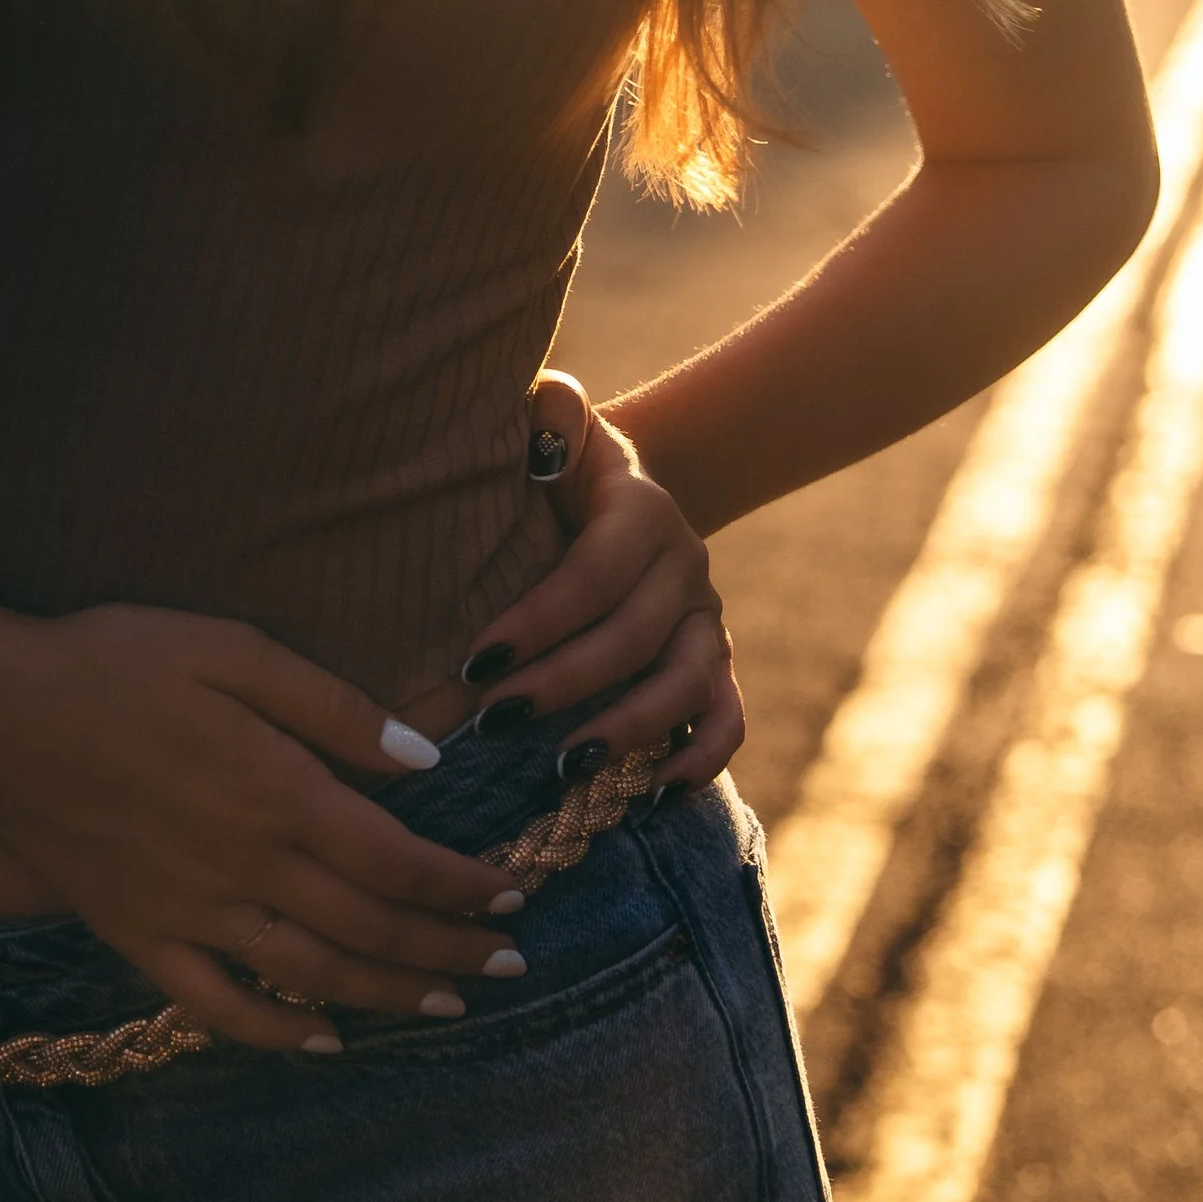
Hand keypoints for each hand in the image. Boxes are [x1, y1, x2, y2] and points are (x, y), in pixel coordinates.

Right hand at [0, 597, 527, 1057]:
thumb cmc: (113, 662)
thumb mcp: (229, 647)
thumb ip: (330, 705)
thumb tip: (423, 760)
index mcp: (277, 792)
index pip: (398, 861)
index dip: (462, 889)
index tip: (511, 896)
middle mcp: (246, 868)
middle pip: (371, 930)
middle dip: (450, 952)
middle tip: (510, 966)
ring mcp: (191, 915)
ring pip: (314, 979)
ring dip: (390, 997)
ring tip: (447, 1007)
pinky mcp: (140, 940)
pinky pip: (220, 1008)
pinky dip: (279, 1035)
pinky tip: (324, 1042)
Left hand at [452, 416, 741, 787]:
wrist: (613, 492)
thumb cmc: (557, 464)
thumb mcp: (552, 422)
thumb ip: (550, 411)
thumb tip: (543, 434)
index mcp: (642, 509)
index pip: (592, 575)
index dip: (538, 621)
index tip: (476, 661)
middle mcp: (685, 566)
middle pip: (632, 638)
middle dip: (562, 685)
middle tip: (493, 722)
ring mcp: (706, 619)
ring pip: (684, 685)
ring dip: (627, 731)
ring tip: (564, 768)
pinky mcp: (715, 662)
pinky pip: (726, 717)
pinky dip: (700, 757)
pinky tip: (654, 790)